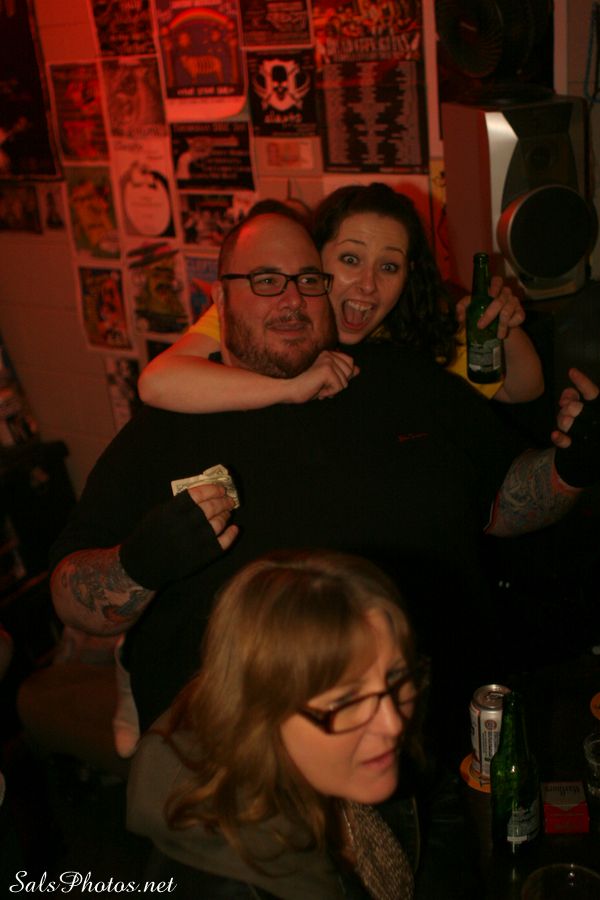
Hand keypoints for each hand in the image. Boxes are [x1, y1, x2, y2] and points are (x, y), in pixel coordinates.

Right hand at [119, 487, 236, 589]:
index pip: (197, 494)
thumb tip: (204, 494)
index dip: (212, 489)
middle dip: (223, 501)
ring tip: (228, 512)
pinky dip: (231, 535)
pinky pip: (222, 544)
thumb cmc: (150, 535)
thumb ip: (178, 504)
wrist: (143, 564)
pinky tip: (234, 528)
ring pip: (218, 524)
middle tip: (229, 499)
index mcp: (171, 512)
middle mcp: (184, 526)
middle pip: (210, 508)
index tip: (220, 488)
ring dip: (226, 515)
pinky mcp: (201, 557)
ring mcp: (194, 543)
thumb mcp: (158, 514)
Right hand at [288, 350, 358, 401]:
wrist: (287, 389)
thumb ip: (342, 374)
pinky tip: (316, 389)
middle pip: (350, 372)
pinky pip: (338, 387)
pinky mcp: (327, 369)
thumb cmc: (304, 386)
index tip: (324, 381)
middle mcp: (329, 354)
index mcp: (328, 354)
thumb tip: (358, 369)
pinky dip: (328, 392)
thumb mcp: (326, 380)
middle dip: (338, 384)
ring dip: (332, 390)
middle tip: (320, 384)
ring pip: (345, 382)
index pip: (350, 364)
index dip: (341, 377)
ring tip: (317, 386)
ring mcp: (328, 360)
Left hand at [456, 277, 525, 338]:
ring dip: (501, 325)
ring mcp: (514, 302)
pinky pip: (519, 317)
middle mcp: (504, 294)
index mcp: (493, 290)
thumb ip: (462, 309)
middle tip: (480, 326)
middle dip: (489, 314)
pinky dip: (512, 324)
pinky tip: (507, 328)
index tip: (490, 296)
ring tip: (498, 335)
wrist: (497, 331)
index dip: (494, 286)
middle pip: (500, 300)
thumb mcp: (470, 311)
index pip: (497, 280)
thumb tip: (461, 316)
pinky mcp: (521, 312)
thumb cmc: (482, 316)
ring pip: (507, 310)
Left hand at [552, 367, 599, 487]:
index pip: (592, 392)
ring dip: (564, 421)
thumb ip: (573, 399)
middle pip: (580, 409)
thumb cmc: (584, 428)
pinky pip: (567, 443)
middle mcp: (593, 421)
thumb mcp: (580, 410)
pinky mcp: (577, 449)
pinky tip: (555, 435)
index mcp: (596, 410)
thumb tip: (565, 395)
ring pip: (571, 424)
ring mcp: (585, 435)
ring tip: (564, 422)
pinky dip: (560, 439)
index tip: (571, 372)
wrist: (587, 457)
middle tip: (568, 408)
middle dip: (571, 406)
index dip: (582, 382)